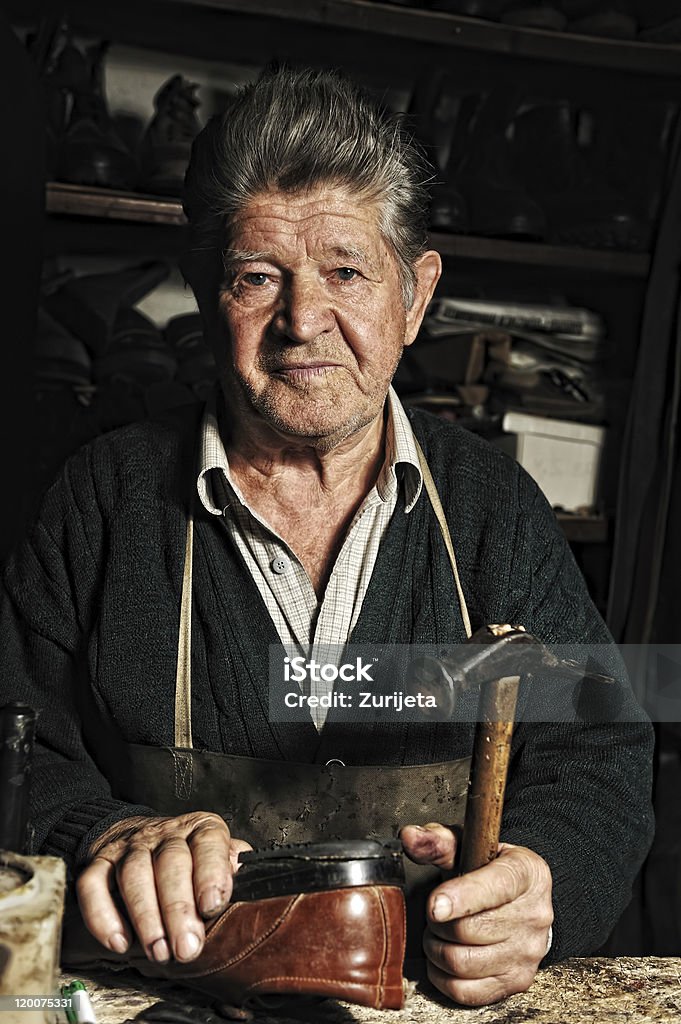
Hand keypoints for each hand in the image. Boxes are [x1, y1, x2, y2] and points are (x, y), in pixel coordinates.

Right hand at [76, 812, 251, 965]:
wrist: (135, 832)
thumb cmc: (185, 855)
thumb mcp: (216, 855)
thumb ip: (231, 867)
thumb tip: (249, 880)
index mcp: (200, 829)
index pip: (208, 844)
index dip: (211, 874)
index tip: (212, 906)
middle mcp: (164, 833)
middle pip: (171, 863)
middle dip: (178, 909)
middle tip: (187, 948)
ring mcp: (129, 847)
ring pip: (134, 874)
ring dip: (146, 917)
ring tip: (159, 952)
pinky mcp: (99, 862)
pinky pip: (93, 885)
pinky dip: (102, 916)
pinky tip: (119, 942)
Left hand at [400, 823, 552, 1006]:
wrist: (522, 900)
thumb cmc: (489, 870)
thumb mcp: (468, 846)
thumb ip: (437, 841)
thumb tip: (410, 837)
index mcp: (526, 873)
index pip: (495, 888)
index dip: (461, 899)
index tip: (435, 906)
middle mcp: (534, 914)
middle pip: (469, 930)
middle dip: (437, 922)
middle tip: (435, 911)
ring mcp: (529, 952)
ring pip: (462, 963)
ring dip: (436, 949)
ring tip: (438, 932)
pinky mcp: (517, 981)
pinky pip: (466, 992)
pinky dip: (443, 977)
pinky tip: (444, 956)